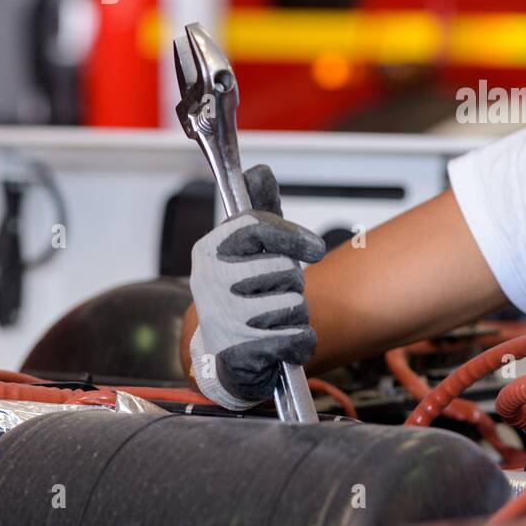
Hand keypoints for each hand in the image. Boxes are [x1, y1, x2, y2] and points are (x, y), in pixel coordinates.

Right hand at [188, 165, 326, 408]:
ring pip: (294, 306)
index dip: (292, 236)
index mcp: (210, 250)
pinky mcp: (242, 354)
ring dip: (296, 315)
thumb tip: (259, 171)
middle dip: (292, 284)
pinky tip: (282, 342)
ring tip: (274, 319)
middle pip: (284, 269)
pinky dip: (300, 341)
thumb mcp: (249, 249)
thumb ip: (261, 211)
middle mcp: (211, 282)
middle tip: (275, 293)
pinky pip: (298, 338)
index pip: (257, 226)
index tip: (316, 249)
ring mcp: (225, 319)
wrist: (223, 354)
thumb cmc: (243, 293)